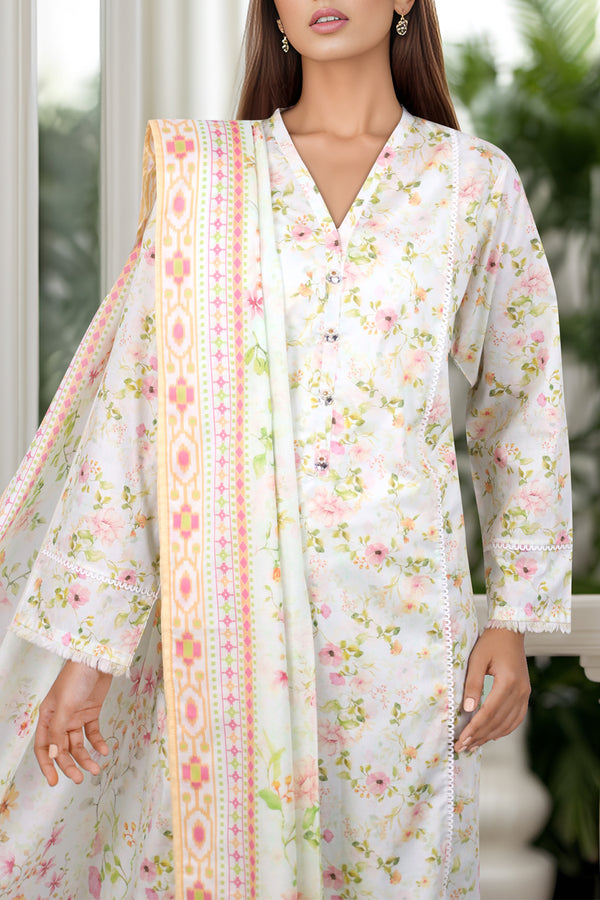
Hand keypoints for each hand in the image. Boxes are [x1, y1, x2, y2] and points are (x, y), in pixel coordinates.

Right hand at [34, 660, 112, 785]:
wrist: (97, 660)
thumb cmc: (76, 679)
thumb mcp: (64, 706)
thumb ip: (59, 731)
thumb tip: (54, 755)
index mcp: (47, 717)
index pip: (44, 747)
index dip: (48, 765)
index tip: (54, 782)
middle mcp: (60, 719)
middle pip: (62, 748)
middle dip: (69, 765)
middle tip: (79, 779)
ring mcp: (76, 716)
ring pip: (78, 744)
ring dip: (85, 757)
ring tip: (96, 769)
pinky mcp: (91, 712)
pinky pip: (92, 733)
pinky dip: (98, 742)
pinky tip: (104, 750)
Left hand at [455, 628, 529, 752]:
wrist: (510, 631)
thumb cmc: (491, 642)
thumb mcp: (476, 659)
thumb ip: (472, 684)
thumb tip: (467, 710)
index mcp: (507, 682)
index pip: (489, 712)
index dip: (474, 728)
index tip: (461, 740)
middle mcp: (520, 691)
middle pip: (498, 721)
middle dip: (479, 736)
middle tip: (462, 747)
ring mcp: (525, 693)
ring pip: (508, 723)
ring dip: (490, 736)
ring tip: (474, 744)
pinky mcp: (525, 693)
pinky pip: (516, 718)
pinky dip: (504, 729)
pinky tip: (492, 735)